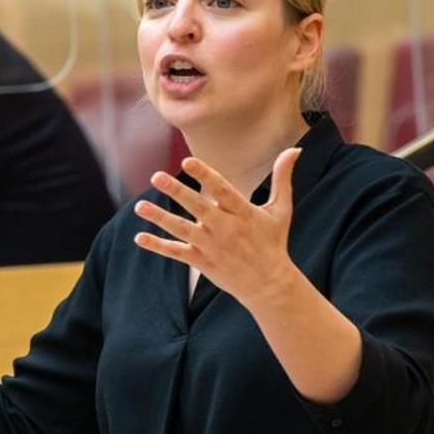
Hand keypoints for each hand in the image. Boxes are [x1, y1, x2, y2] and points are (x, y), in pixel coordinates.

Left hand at [133, 148, 302, 310]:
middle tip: (157, 177)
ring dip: (160, 218)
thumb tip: (294, 149)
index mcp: (244, 213)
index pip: (222, 190)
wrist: (270, 284)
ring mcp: (212, 246)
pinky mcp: (202, 261)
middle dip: (177, 192)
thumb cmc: (274, 242)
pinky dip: (158, 246)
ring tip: (140, 206)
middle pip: (198, 208)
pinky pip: (177, 252)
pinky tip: (139, 237)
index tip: (187, 161)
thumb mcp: (281, 210)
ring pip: (182, 230)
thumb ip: (282, 178)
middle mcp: (226, 229)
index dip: (205, 176)